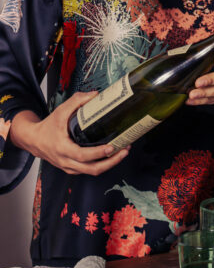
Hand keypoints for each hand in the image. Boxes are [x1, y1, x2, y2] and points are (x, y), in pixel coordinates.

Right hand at [8, 93, 129, 175]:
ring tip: (123, 152)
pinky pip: (88, 171)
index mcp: (62, 148)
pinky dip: (102, 165)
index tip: (112, 147)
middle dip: (111, 162)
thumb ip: (76, 101)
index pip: (83, 155)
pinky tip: (112, 156)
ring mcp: (69, 167)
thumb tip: (95, 95)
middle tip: (124, 150)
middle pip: (92, 169)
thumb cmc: (47, 127)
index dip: (98, 153)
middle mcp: (66, 161)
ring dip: (109, 164)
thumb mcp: (60, 111)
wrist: (34, 140)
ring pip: (92, 172)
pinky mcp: (72, 169)